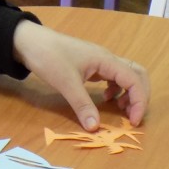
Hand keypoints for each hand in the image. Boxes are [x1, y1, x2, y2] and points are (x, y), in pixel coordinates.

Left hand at [12, 20, 149, 130]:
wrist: (29, 41)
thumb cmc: (49, 57)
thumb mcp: (66, 83)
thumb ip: (82, 105)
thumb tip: (95, 128)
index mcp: (106, 60)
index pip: (135, 80)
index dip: (139, 102)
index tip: (133, 121)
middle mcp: (107, 59)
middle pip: (137, 74)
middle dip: (140, 96)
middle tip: (132, 116)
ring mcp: (99, 61)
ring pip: (125, 75)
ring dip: (128, 93)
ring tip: (119, 110)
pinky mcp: (90, 65)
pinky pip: (112, 76)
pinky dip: (115, 89)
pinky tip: (104, 99)